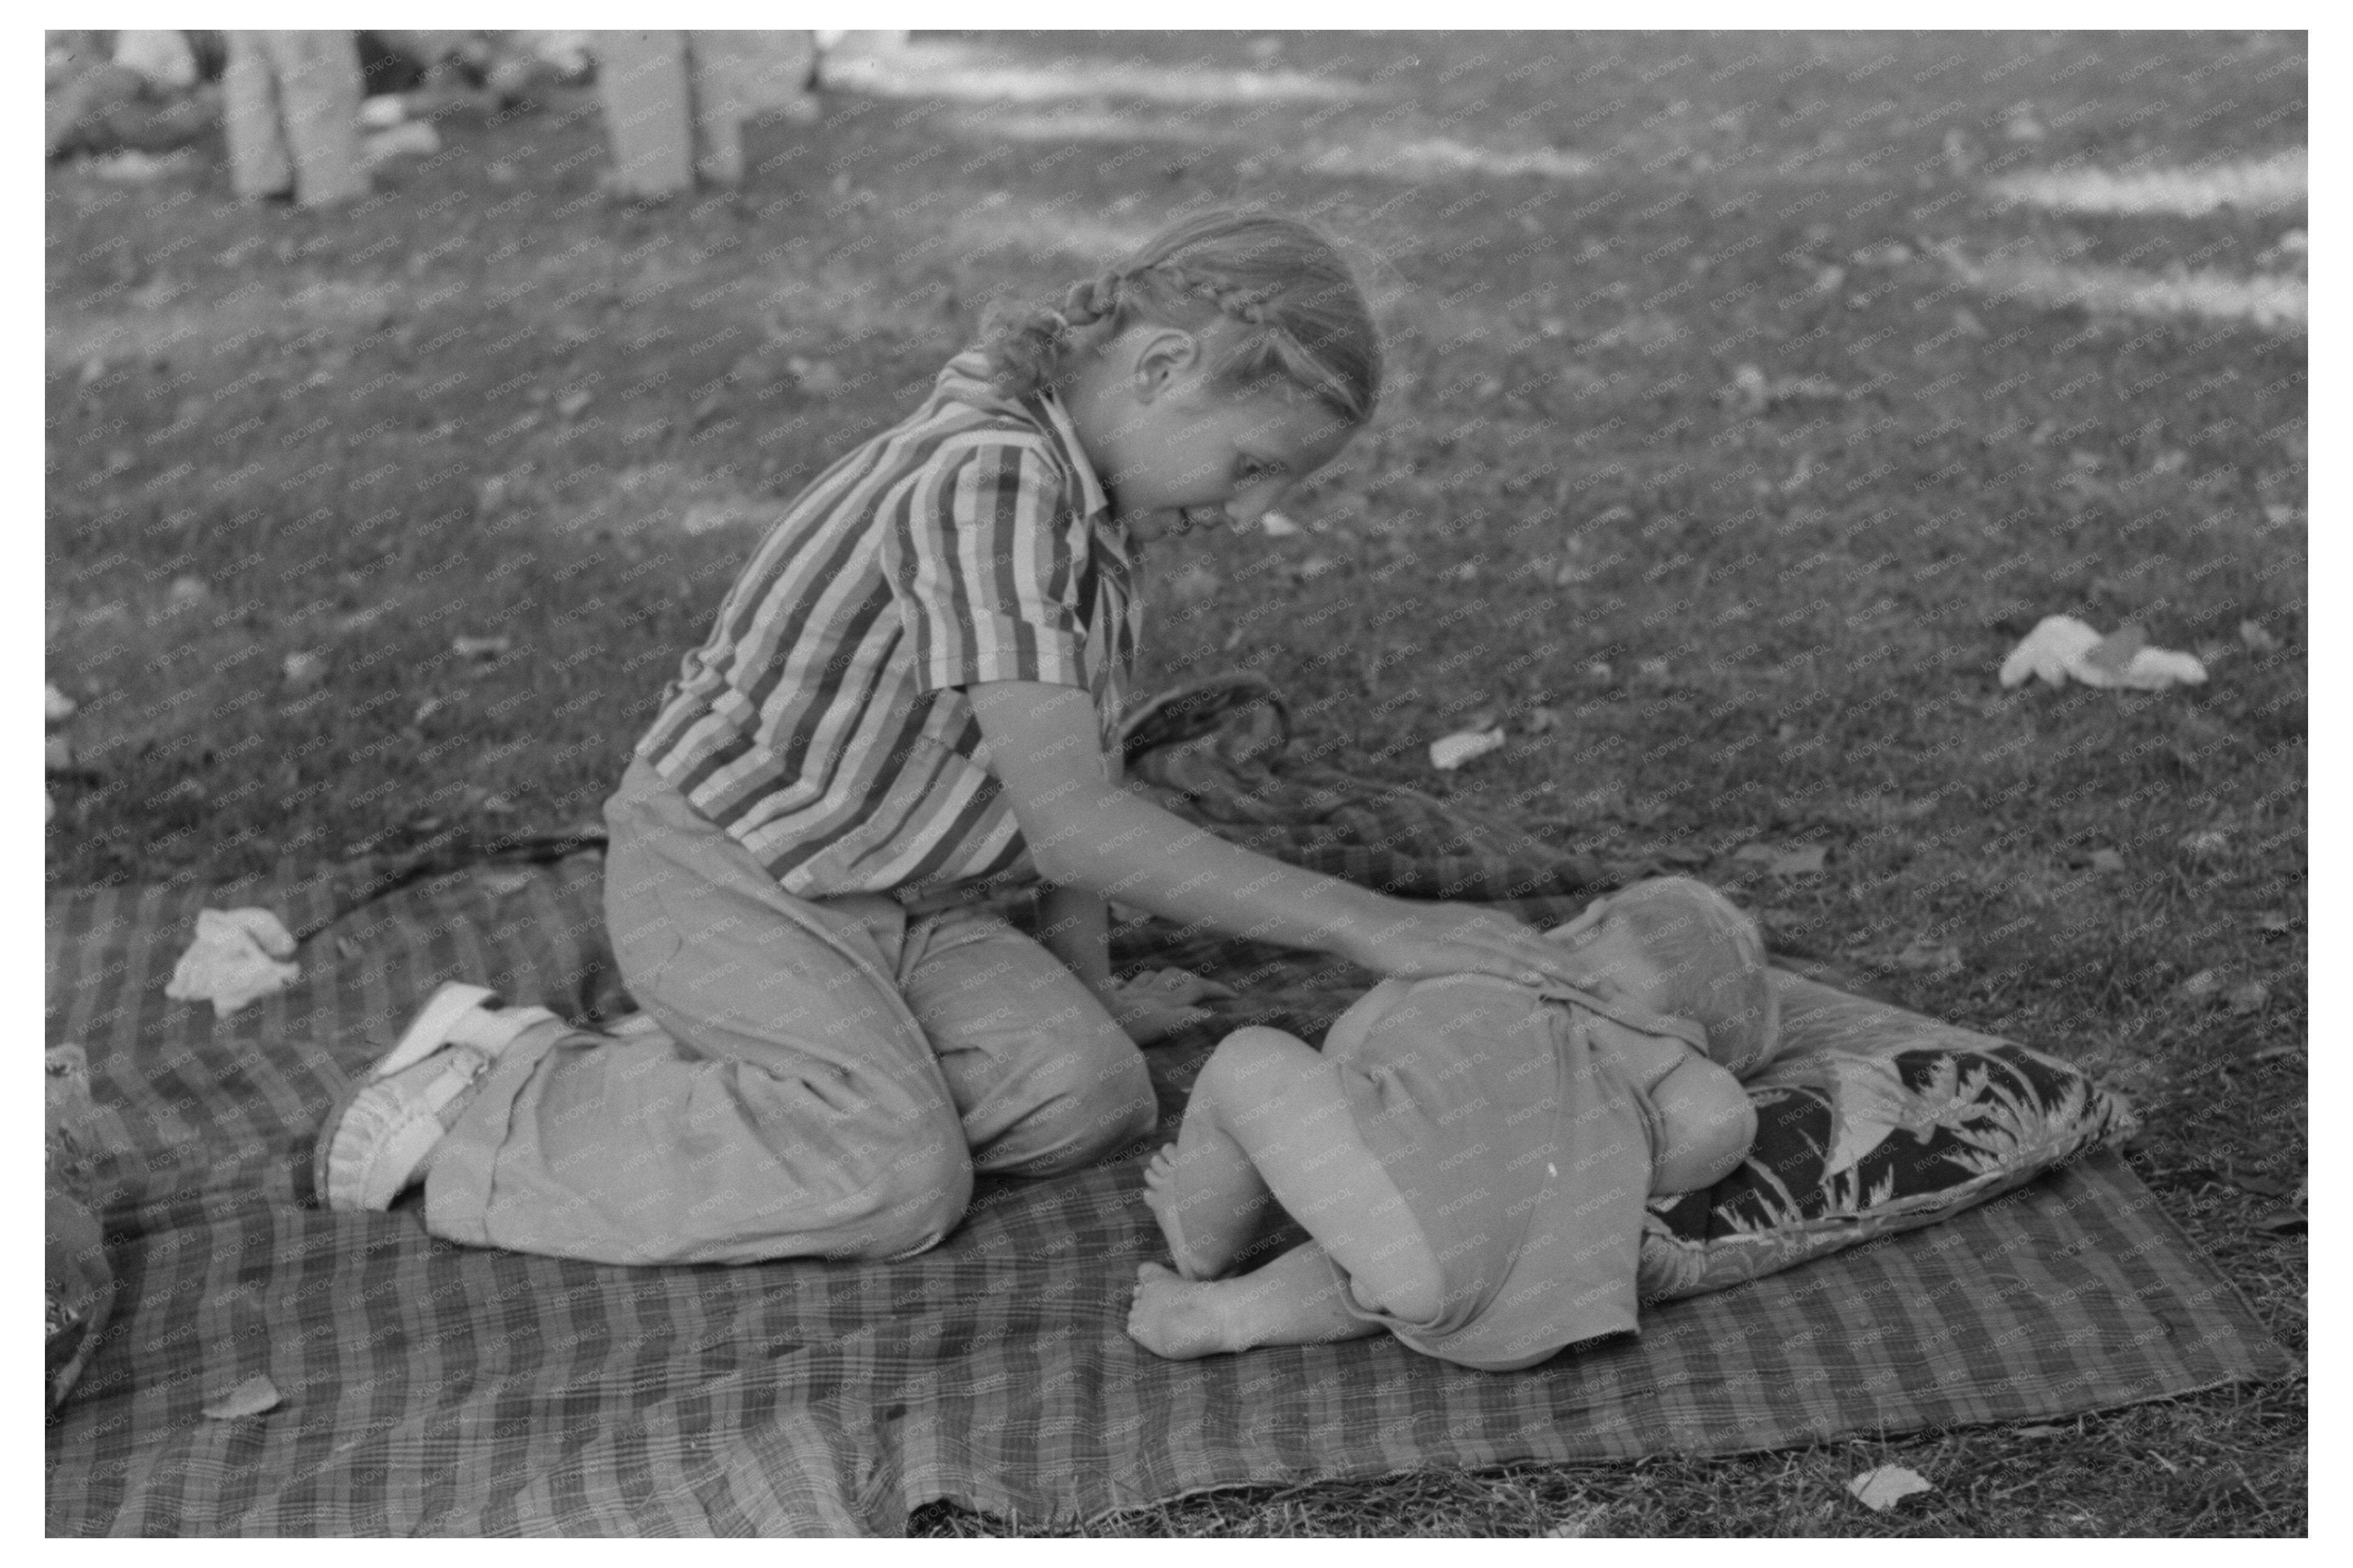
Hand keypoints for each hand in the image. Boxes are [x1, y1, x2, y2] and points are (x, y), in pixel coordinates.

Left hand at [1105, 967, 1238, 1044]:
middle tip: (1212, 990)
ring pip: (1156, 977)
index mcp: (1165, 1003)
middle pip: (1179, 979)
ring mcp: (1131, 993)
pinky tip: (1128, 984)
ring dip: (1170, 978)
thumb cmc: (1119, 1029)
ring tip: (1178, 983)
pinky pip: (1124, 983)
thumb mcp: (1157, 1026)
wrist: (1086, 1019)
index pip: (1197, 989)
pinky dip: (1132, 983)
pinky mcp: (1112, 996)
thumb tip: (1208, 1015)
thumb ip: (1183, 1018)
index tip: (1235, 997)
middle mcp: (1151, 995)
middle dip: (1198, 982)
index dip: (1217, 991)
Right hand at [1342, 899, 1599, 989]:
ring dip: (1559, 969)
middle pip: (1543, 949)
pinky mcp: (1448, 949)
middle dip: (1580, 969)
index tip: (1605, 983)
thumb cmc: (1403, 940)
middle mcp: (1486, 926)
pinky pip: (1487, 960)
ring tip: (1591, 985)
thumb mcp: (1448, 948)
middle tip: (1614, 990)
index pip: (1540, 946)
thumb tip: (1497, 984)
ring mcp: (1468, 935)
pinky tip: (1534, 982)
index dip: (1574, 963)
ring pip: (1524, 953)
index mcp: (1489, 925)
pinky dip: (1513, 970)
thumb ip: (1475, 961)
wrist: (1365, 921)